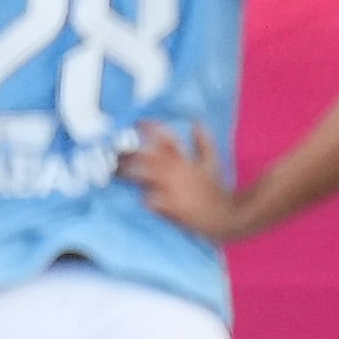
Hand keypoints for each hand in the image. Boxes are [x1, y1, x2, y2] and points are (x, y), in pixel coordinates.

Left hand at [117, 124, 238, 239]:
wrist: (224, 217)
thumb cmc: (216, 189)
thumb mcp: (213, 162)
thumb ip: (204, 142)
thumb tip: (197, 122)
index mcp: (184, 159)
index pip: (166, 137)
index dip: (150, 127)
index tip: (137, 122)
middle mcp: (176, 171)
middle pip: (146, 155)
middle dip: (127, 152)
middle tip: (114, 152)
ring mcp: (171, 188)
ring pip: (142, 175)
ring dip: (127, 172)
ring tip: (115, 172)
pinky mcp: (169, 206)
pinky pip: (148, 200)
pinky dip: (141, 197)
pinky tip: (132, 195)